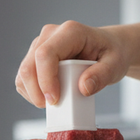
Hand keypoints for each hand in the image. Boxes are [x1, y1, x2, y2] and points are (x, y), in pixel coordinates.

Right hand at [15, 21, 132, 107]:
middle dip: (36, 92)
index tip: (54, 100)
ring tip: (54, 102)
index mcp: (70, 32)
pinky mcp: (35, 58)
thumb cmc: (111, 54)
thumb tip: (83, 88)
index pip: (45, 54)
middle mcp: (50, 35)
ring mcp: (40, 45)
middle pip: (29, 66)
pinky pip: (24, 79)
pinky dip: (32, 93)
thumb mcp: (115, 64)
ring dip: (33, 94)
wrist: (108, 49)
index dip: (46, 80)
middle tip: (54, 107)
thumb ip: (102, 76)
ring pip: (23, 74)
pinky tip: (48, 97)